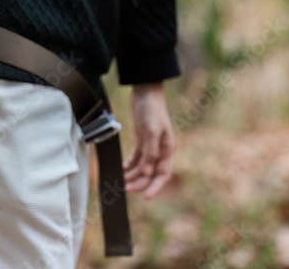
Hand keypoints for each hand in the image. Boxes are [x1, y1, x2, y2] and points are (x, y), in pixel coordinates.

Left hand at [123, 82, 174, 198]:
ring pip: (142, 167)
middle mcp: (160, 150)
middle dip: (139, 182)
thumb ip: (150, 153)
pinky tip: (123, 169)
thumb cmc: (151, 110)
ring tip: (121, 181)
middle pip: (151, 173)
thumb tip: (147, 173)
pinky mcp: (142, 140)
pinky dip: (130, 164)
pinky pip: (137, 157)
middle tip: (125, 189)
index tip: (146, 197)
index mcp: (167, 149)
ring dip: (133, 175)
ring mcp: (151, 145)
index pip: (163, 174)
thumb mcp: (151, 131)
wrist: (146, 92)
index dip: (155, 187)